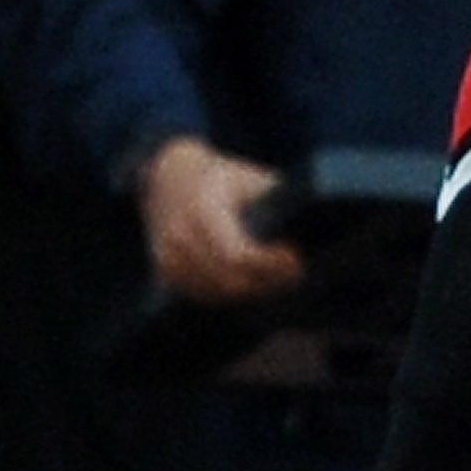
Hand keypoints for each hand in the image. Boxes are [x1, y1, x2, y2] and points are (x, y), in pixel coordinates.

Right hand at [134, 135, 305, 304]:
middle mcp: (181, 234)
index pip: (238, 253)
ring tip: (279, 282)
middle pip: (228, 278)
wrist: (172, 176)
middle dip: (265, 282)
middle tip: (295, 275)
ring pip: (215, 290)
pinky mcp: (165, 270)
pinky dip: (227, 294)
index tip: (296, 260)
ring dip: (249, 291)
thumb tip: (305, 227)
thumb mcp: (251, 178)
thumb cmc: (222, 177)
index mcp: (204, 207)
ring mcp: (169, 255)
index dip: (269, 264)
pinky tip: (253, 287)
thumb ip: (272, 203)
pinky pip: (199, 293)